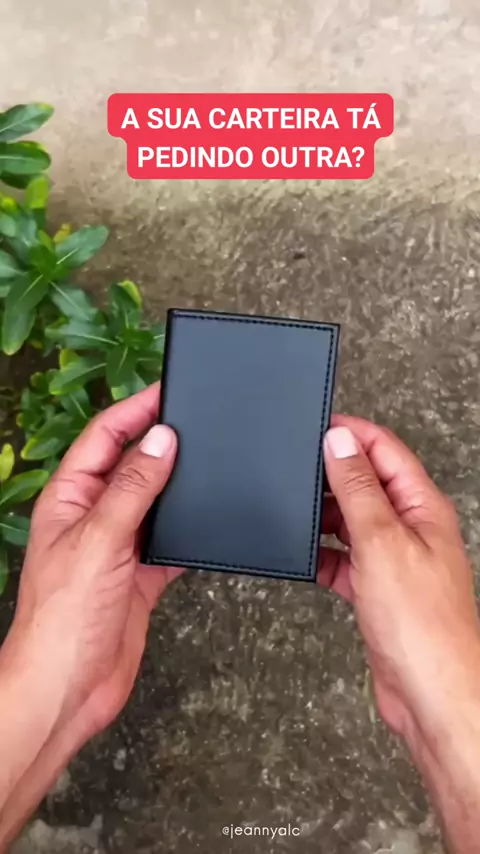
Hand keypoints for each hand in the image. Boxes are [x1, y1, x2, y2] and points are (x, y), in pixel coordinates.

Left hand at [6, 383, 178, 743]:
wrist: (67, 691)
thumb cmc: (62, 620)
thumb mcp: (99, 541)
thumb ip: (133, 490)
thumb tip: (162, 441)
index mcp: (70, 498)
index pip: (104, 437)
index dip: (135, 410)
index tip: (171, 390)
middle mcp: (93, 517)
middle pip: (132, 465)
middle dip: (162, 442)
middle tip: (202, 420)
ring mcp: (117, 547)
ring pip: (154, 502)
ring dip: (179, 485)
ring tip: (213, 461)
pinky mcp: (140, 576)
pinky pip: (170, 542)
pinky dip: (190, 531)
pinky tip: (211, 521)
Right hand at [319, 416, 479, 742]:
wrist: (431, 694)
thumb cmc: (422, 625)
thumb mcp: (381, 541)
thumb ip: (359, 489)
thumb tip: (340, 442)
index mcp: (422, 507)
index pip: (386, 450)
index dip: (352, 433)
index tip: (314, 426)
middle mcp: (412, 529)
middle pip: (369, 483)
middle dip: (333, 473)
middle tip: (295, 468)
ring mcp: (395, 560)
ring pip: (353, 522)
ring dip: (325, 515)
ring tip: (293, 510)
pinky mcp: (378, 590)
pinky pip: (345, 560)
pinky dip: (323, 556)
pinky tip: (303, 557)